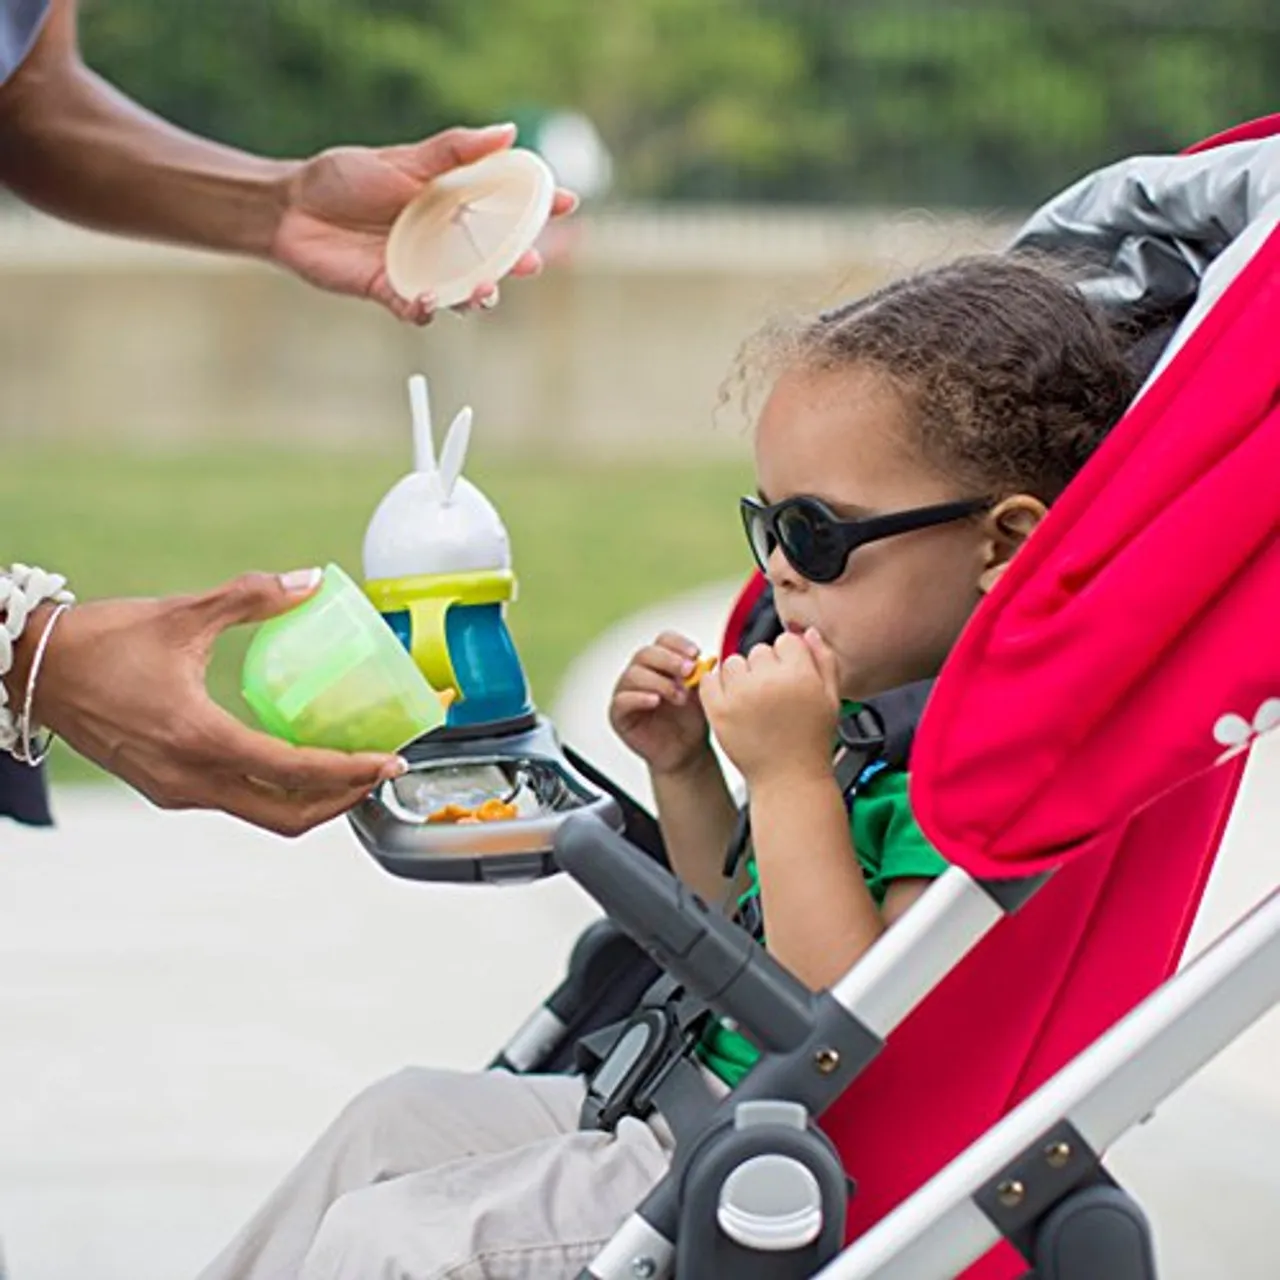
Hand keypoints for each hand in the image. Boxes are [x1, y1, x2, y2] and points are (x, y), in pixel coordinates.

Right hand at [23, 571, 405, 835]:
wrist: (28, 671)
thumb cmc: (98, 642)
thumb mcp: (182, 614)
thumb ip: (252, 596)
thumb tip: (311, 579)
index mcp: (200, 739)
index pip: (296, 772)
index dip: (352, 772)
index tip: (391, 763)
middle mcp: (189, 779)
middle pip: (287, 815)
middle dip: (342, 800)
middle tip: (378, 773)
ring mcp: (174, 791)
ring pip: (261, 814)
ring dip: (310, 800)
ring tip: (348, 770)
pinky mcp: (164, 788)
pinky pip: (235, 802)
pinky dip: (275, 792)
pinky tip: (293, 761)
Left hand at [270, 123, 577, 323]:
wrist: (290, 210)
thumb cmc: (343, 178)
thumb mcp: (402, 159)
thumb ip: (454, 151)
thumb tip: (507, 132)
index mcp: (454, 204)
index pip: (506, 207)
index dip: (540, 208)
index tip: (567, 202)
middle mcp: (445, 241)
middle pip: (494, 259)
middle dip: (517, 263)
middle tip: (530, 263)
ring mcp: (423, 270)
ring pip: (464, 292)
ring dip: (478, 295)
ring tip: (483, 291)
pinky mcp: (394, 293)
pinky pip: (419, 310)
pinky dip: (426, 310)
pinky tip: (426, 302)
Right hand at [609, 631, 713, 776]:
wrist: (685, 751)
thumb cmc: (690, 720)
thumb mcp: (700, 693)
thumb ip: (700, 675)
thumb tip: (707, 660)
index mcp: (660, 663)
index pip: (663, 641)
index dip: (678, 644)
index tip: (695, 653)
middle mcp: (640, 672)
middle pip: (646, 654)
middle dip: (669, 660)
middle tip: (688, 671)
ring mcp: (626, 691)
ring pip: (634, 674)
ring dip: (659, 682)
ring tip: (679, 696)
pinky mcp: (618, 713)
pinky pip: (622, 700)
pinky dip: (639, 698)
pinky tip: (655, 701)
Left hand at [700, 629, 839, 784]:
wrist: (788, 779)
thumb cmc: (811, 742)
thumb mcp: (832, 699)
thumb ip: (824, 660)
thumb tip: (810, 632)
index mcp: (799, 674)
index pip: (786, 641)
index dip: (789, 659)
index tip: (790, 678)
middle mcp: (768, 681)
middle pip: (758, 651)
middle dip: (764, 668)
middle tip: (772, 696)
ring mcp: (740, 695)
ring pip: (732, 663)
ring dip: (740, 677)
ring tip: (753, 702)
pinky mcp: (718, 710)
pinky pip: (709, 680)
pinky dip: (716, 687)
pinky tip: (733, 702)